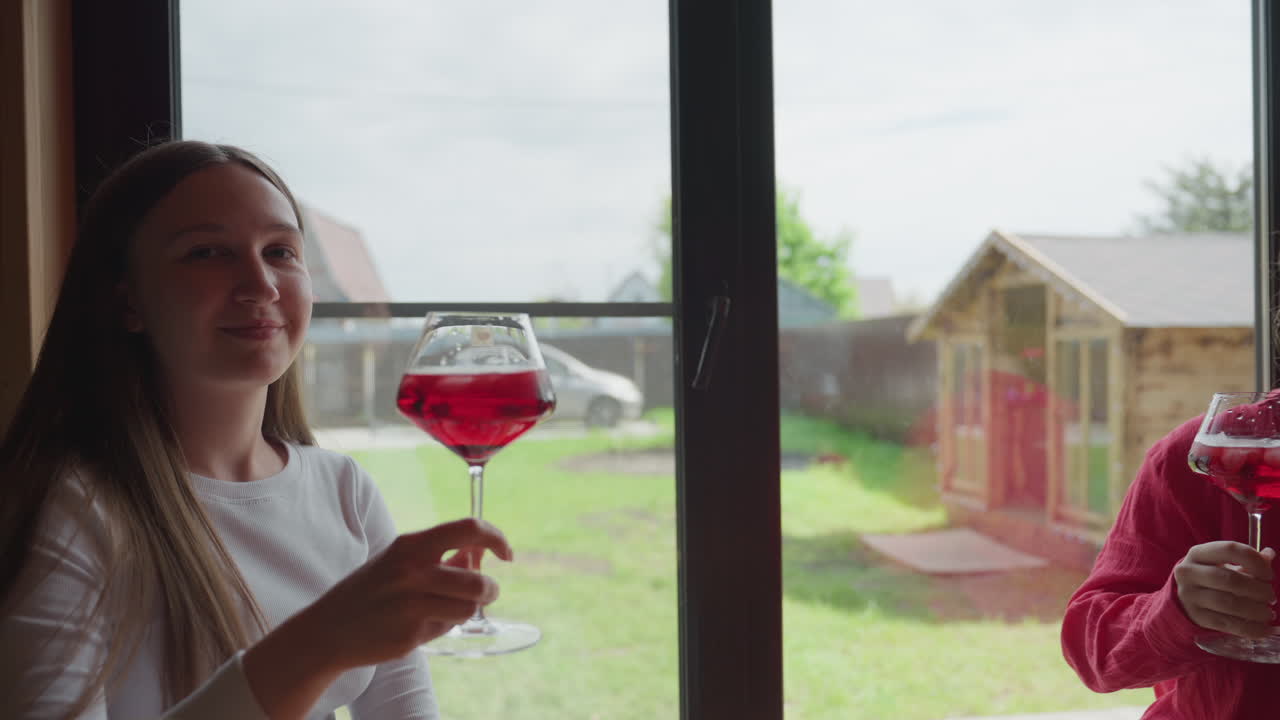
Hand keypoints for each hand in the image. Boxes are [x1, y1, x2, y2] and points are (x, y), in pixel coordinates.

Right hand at [243, 518, 511, 718]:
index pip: (469, 529)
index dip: (496, 538)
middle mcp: (412, 572)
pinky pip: (448, 627)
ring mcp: (411, 605)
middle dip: (490, 589)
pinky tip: (422, 623)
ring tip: (448, 608)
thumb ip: (443, 555)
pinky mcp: (410, 634)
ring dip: (468, 609)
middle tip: (486, 592)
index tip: (506, 553)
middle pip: (477, 581)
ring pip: (469, 608)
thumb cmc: (373, 590)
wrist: (329, 628)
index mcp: (411, 545)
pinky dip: (445, 625)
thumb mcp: (401, 561)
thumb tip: (480, 551)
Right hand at [1173, 541, 1275, 637]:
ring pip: (1229, 604)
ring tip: (1268, 613)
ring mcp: (1189, 596)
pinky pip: (1228, 624)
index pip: (1230, 550)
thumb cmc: (1211, 576)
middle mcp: (1189, 573)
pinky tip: (1263, 629)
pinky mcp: (1196, 617)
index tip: (1268, 575)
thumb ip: (1247, 560)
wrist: (1184, 596)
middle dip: (1258, 590)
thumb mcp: (1223, 562)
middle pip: (1230, 580)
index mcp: (1198, 553)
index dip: (1255, 561)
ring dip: (1256, 610)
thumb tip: (1268, 555)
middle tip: (1271, 597)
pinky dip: (1250, 629)